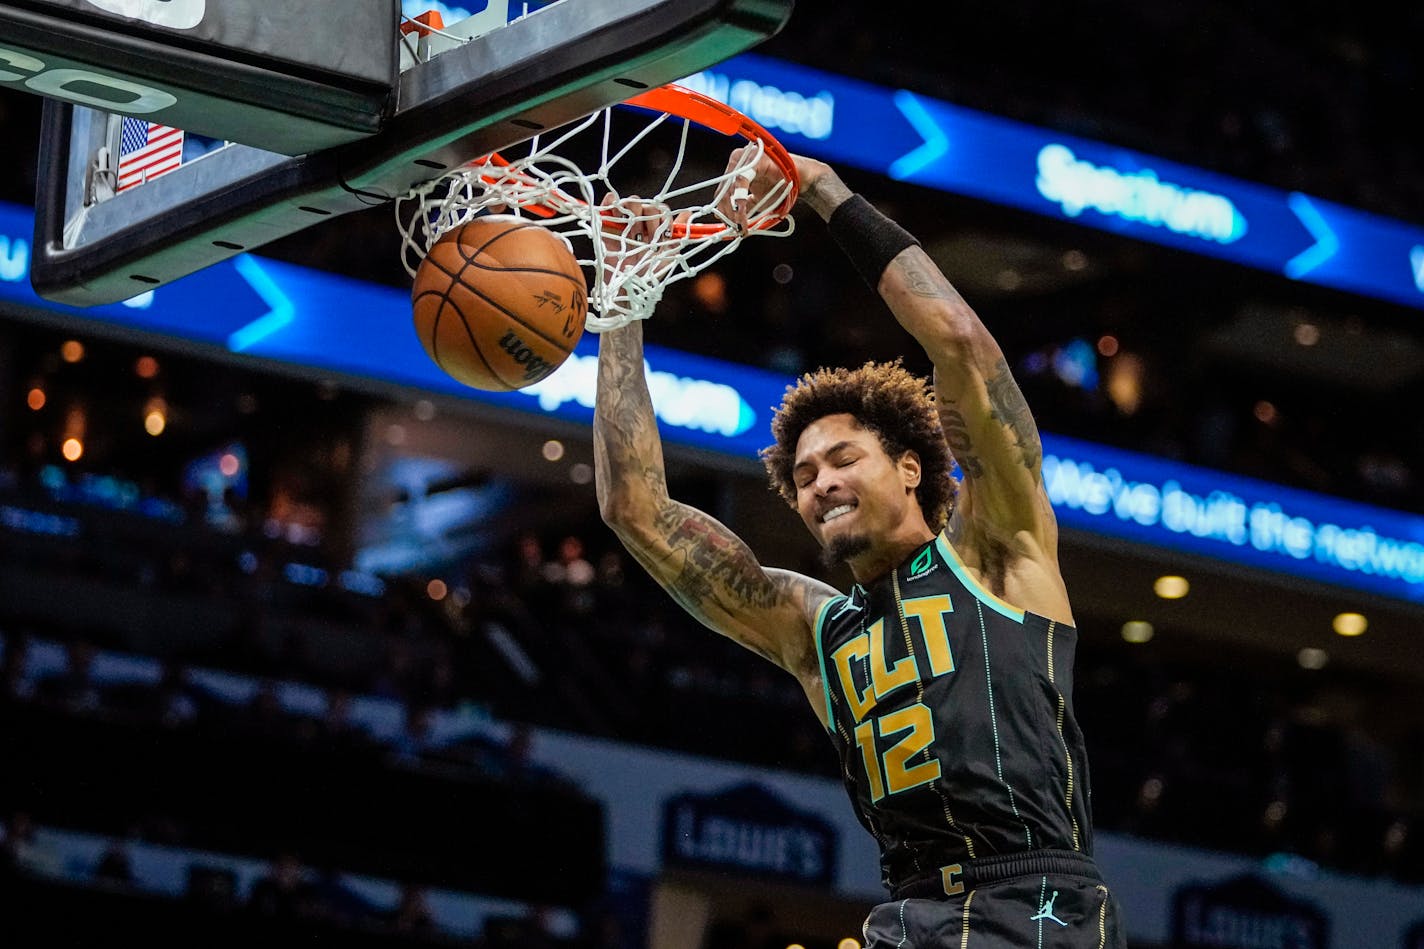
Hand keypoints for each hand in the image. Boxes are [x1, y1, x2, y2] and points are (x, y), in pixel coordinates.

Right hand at [594, 193, 687, 322]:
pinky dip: (611, 201)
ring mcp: (623, 223)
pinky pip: (608, 203)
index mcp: (654, 229)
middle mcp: (640, 224)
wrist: (630, 287)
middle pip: (647, 205)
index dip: (663, 220)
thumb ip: (678, 235)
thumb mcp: (668, 254)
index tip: (662, 237)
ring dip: (634, 212)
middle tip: (647, 239)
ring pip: (630, 202)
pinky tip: (616, 211)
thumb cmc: (649, 273)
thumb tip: (687, 213)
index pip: (661, 211)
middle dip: (650, 220)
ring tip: (633, 231)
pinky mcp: (607, 225)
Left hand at [715, 147, 829, 228]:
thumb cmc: (782, 186)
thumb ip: (743, 205)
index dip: (723, 209)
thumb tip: (727, 220)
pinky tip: (742, 214)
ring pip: (731, 186)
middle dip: (727, 212)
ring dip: (733, 209)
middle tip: (734, 228)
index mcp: (737, 166)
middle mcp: (739, 158)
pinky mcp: (757, 158)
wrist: (805, 179)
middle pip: (724, 188)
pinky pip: (742, 181)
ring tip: (740, 225)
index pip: (722, 189)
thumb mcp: (757, 199)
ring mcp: (748, 156)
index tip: (727, 225)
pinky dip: (740, 200)